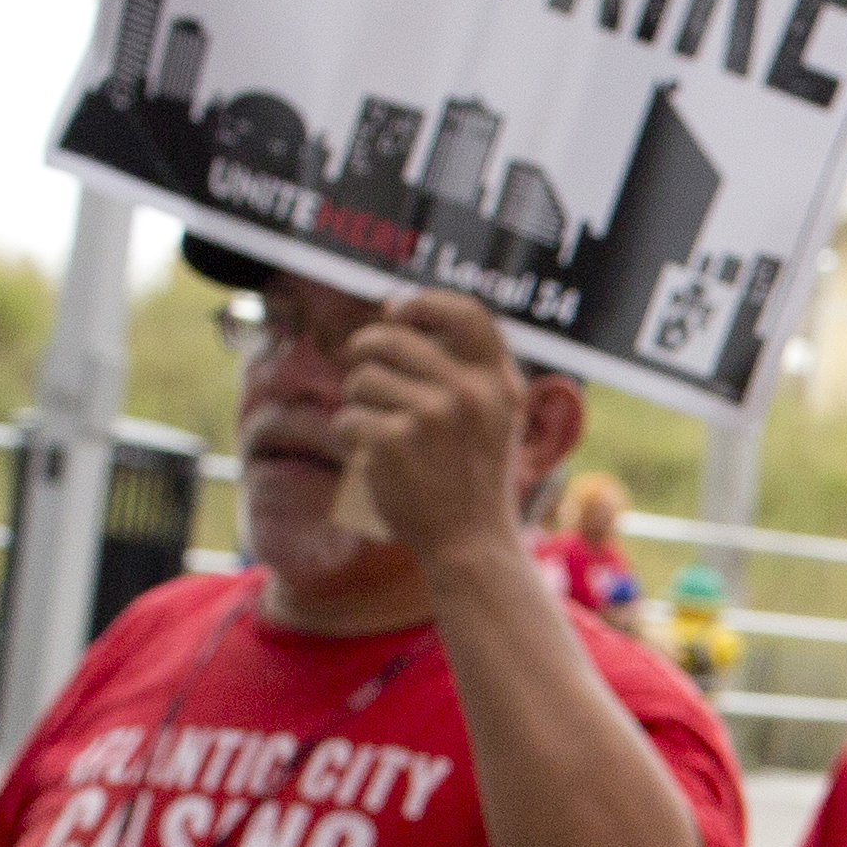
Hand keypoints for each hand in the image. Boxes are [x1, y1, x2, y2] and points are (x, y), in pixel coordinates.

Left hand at [334, 292, 529, 564]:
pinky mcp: (392, 442)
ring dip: (360, 404)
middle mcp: (468, 393)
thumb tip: (392, 307)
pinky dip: (352, 441)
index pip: (464, 312)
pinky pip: (347, 419)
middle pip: (389, 338)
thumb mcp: (491, 415)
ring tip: (387, 435)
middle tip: (368, 380)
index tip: (398, 313)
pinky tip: (377, 463)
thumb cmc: (473, 474)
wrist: (471, 544)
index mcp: (498, 383)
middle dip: (366, 354)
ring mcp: (430, 417)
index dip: (423, 303)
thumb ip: (459, 363)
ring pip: (361, 379)